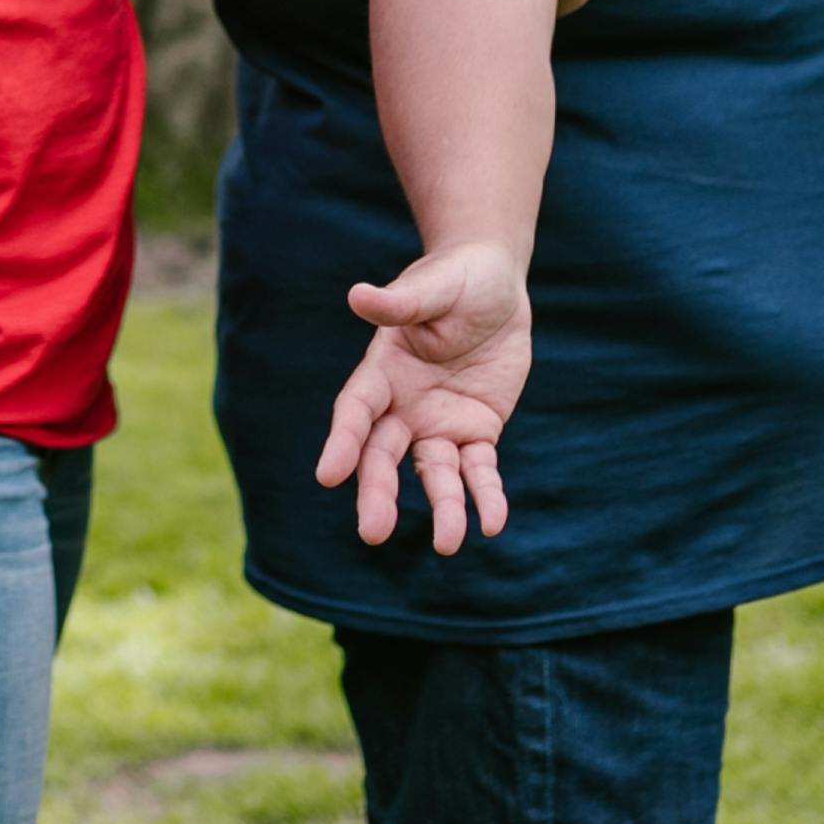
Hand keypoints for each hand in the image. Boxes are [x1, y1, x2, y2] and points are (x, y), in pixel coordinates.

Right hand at [314, 243, 534, 557]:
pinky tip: (493, 523)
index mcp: (382, 371)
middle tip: (374, 533)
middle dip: (378, 493)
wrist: (494, 285)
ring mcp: (438, 424)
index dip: (342, 442)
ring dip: (442, 508)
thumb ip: (400, 302)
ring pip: (434, 475)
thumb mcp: (434, 287)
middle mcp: (403, 406)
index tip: (328, 475)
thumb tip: (358, 296)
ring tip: (449, 544)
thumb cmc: (456, 278)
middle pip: (384, 456)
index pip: (357, 411)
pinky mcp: (476, 432)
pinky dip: (486, 496)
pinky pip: (479, 471)